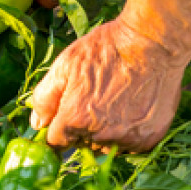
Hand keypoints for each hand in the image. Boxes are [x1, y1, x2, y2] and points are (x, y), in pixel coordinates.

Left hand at [29, 18, 185, 152]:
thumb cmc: (106, 49)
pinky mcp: (149, 139)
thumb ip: (45, 98)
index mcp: (74, 120)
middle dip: (81, 129)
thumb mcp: (65, 65)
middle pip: (81, 144)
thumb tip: (37, 124)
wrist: (153, 43)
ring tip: (113, 103)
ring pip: (105, 147)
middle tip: (94, 100)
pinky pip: (129, 146)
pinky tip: (130, 109)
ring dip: (104, 133)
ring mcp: (126, 139)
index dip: (59, 128)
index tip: (67, 116)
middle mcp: (100, 135)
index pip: (56, 141)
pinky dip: (127, 134)